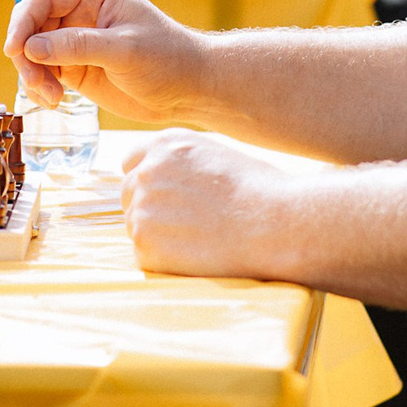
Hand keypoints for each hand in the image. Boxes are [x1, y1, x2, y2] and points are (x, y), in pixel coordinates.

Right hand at [4, 0, 209, 122]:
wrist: (188, 90)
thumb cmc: (167, 58)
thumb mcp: (124, 50)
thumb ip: (78, 46)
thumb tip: (31, 47)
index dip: (23, 19)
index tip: (14, 49)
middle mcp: (79, 12)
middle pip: (31, 25)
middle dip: (26, 53)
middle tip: (35, 81)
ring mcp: (74, 40)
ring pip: (32, 51)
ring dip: (32, 74)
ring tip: (52, 97)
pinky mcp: (74, 67)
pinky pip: (42, 72)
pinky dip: (40, 86)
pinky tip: (53, 101)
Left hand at [120, 130, 303, 278]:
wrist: (277, 224)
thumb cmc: (260, 191)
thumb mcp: (215, 155)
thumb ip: (180, 163)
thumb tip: (164, 183)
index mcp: (164, 145)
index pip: (131, 162)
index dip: (150, 182)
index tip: (170, 196)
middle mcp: (146, 172)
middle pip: (129, 195)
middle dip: (152, 210)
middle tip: (190, 224)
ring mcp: (142, 209)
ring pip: (137, 227)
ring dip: (160, 236)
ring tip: (201, 238)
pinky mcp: (146, 246)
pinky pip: (145, 256)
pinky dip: (166, 261)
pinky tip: (198, 255)